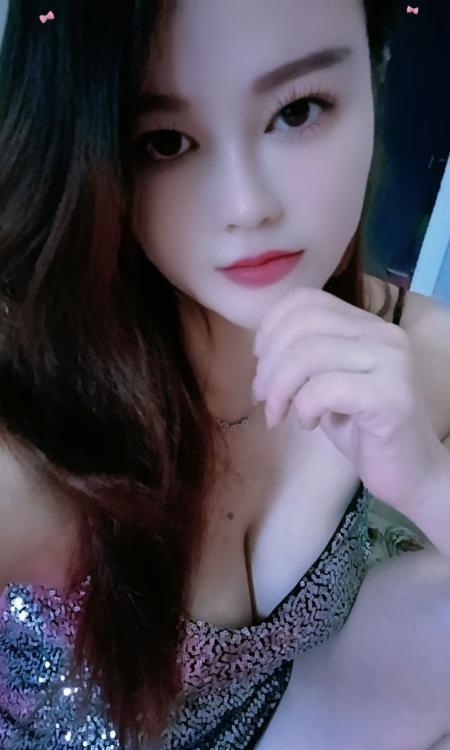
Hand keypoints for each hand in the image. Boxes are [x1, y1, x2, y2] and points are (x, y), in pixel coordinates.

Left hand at [251, 286, 442, 513]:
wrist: (408, 473)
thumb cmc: (361, 428)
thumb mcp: (325, 382)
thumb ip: (303, 356)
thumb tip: (260, 348)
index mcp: (366, 324)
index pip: (307, 300)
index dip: (271, 326)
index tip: (260, 360)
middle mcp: (383, 334)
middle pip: (302, 324)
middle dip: (269, 363)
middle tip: (262, 397)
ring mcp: (391, 362)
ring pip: (308, 354)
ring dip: (279, 389)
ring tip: (278, 414)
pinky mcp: (390, 396)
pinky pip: (324, 389)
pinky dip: (304, 407)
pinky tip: (309, 424)